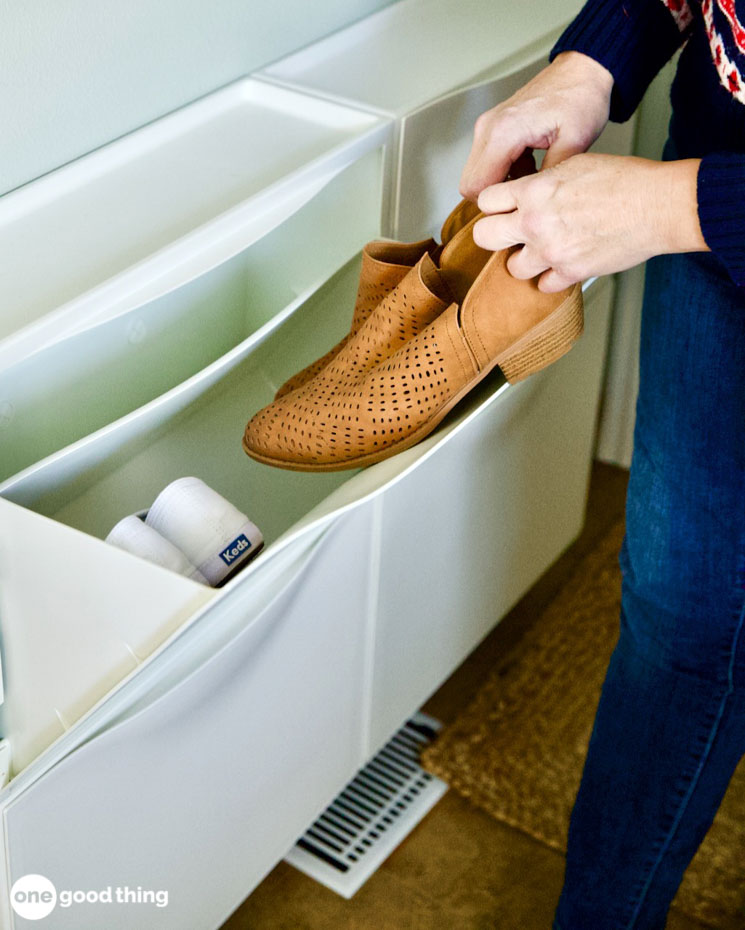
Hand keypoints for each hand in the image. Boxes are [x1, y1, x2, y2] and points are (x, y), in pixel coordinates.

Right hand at [460, 51, 613, 199]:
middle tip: (523, 195)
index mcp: (505, 132)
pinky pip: (485, 161)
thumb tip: (533, 203)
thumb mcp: (574, 144)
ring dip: (499, 183)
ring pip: (476, 174)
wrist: (582, 71)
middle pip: (469, 183)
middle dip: (493, 197)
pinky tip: (529, 164)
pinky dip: (502, 171)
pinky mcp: (492, 127)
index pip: (476, 187)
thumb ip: (547, 178)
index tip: (517, 206)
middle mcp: (489, 127)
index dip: (494, 205)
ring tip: (531, 175)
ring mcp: (488, 126)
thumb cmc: (580, 98)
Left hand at [474, 153, 707, 292]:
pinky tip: (562, 264)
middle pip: (484, 237)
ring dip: (524, 260)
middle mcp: (535, 222)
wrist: (657, 206)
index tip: (501, 208)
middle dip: (494, 235)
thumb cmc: (625, 181)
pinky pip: (543, 285)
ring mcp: (550, 251)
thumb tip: (528, 191)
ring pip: (512, 268)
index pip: (486, 200)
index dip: (493, 204)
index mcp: (534, 190)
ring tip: (541, 251)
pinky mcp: (569, 273)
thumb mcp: (575, 164)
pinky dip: (551, 278)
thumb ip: (544, 181)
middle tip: (508, 234)